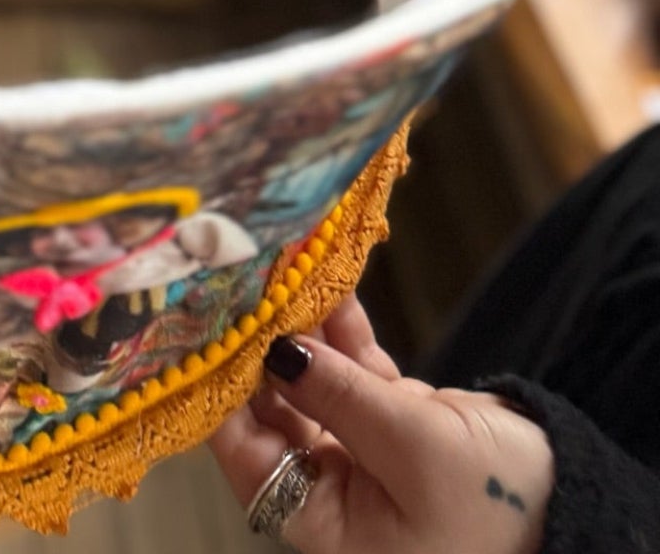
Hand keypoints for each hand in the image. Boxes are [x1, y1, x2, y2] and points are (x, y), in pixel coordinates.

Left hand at [209, 297, 553, 553]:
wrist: (587, 510)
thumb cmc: (501, 507)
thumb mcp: (412, 449)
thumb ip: (337, 394)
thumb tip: (271, 349)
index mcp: (325, 523)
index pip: (243, 451)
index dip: (220, 390)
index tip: (204, 328)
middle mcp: (333, 490)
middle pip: (272, 408)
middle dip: (257, 345)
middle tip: (240, 282)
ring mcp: (364, 451)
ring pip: (310, 378)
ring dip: (298, 325)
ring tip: (279, 268)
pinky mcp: (397, 420)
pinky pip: (351, 367)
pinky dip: (339, 327)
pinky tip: (323, 281)